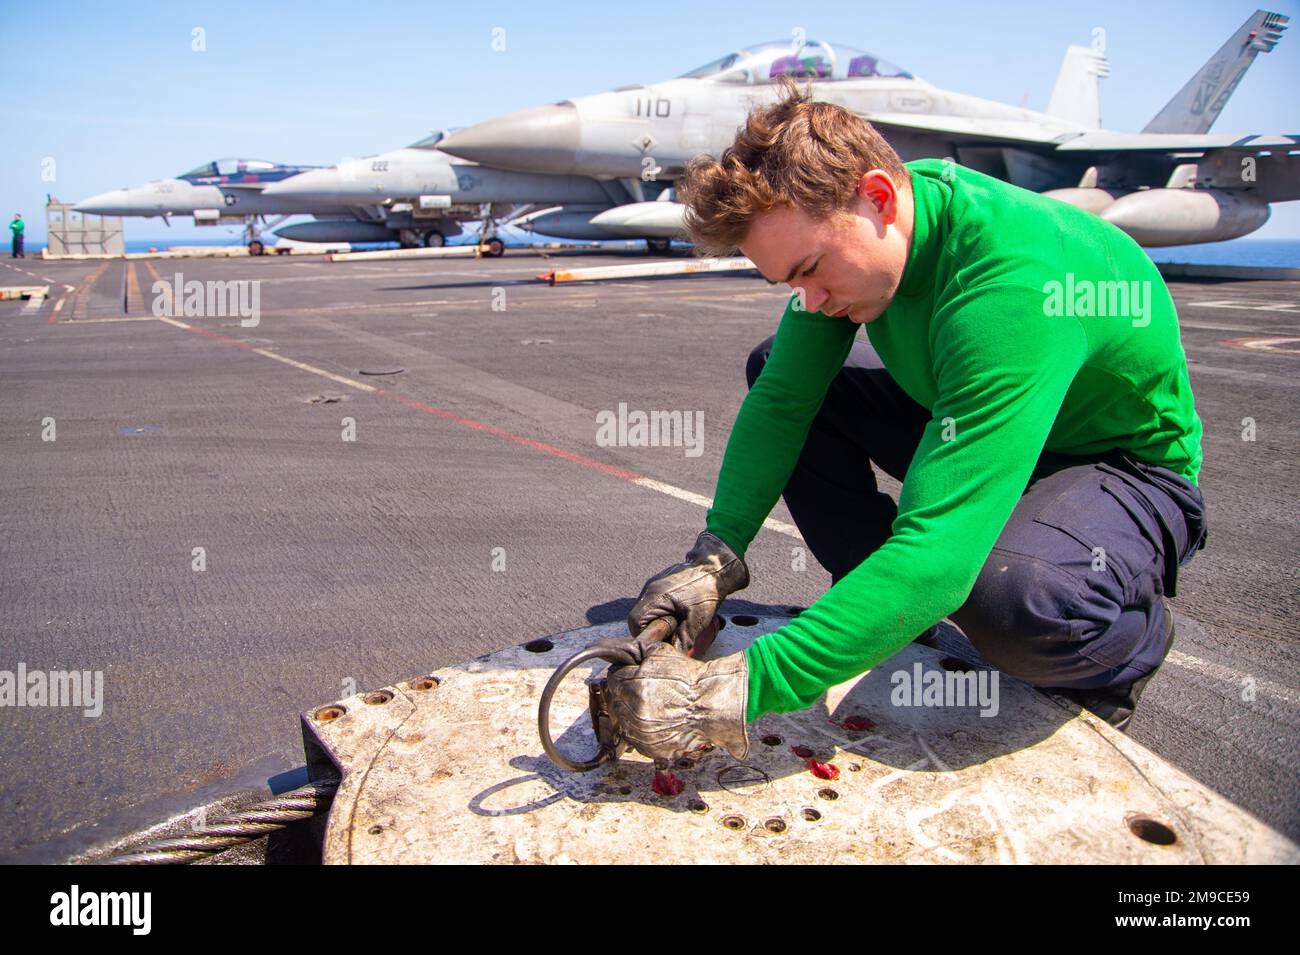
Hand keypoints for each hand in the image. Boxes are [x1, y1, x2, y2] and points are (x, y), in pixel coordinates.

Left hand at [604, 641, 749, 761]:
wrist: (711, 705)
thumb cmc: (688, 678)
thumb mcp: (660, 652)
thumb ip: (634, 650)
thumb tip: (616, 653)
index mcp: (631, 685)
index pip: (613, 679)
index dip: (623, 675)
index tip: (634, 676)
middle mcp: (632, 711)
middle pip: (615, 700)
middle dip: (624, 694)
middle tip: (643, 691)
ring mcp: (640, 732)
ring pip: (622, 721)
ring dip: (630, 713)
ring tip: (651, 706)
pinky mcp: (649, 748)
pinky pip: (634, 738)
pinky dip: (640, 730)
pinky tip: (656, 721)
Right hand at [628, 531, 749, 653]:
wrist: (716, 566)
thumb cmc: (707, 590)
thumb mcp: (697, 619)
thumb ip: (684, 639)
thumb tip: (676, 657)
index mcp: (654, 596)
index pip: (635, 622)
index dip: (644, 635)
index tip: (659, 641)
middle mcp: (649, 589)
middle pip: (639, 617)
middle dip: (652, 629)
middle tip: (670, 634)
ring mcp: (654, 585)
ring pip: (647, 610)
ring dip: (658, 620)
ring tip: (676, 623)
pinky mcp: (661, 584)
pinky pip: (655, 603)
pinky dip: (662, 611)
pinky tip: (678, 613)